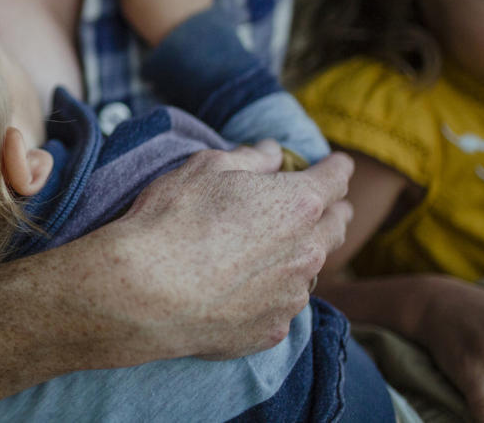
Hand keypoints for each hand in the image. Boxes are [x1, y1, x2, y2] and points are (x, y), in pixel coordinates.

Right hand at [62, 141, 354, 363]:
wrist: (145, 291)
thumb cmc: (173, 219)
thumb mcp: (206, 168)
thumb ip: (249, 158)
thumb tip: (271, 152)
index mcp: (298, 204)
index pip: (335, 179)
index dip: (336, 168)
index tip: (338, 164)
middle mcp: (307, 252)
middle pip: (336, 227)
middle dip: (333, 212)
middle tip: (325, 205)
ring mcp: (291, 296)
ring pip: (309, 270)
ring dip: (298, 256)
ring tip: (270, 251)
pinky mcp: (270, 330)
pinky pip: (279, 307)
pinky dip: (269, 294)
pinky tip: (241, 289)